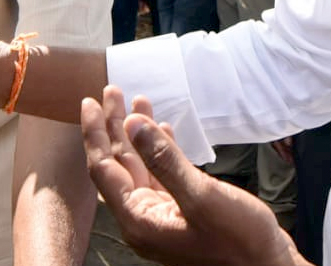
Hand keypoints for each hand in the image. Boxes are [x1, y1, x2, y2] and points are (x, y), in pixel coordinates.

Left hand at [82, 86, 305, 265]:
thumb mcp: (201, 197)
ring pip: (140, 166)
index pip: (103, 169)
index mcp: (139, 219)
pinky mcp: (182, 213)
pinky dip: (160, 150)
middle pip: (118, 164)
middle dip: (114, 126)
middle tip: (112, 89)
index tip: (90, 101)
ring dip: (138, 133)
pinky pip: (161, 175)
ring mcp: (163, 217)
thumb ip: (165, 160)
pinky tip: (163, 129)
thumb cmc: (240, 241)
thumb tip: (132, 124)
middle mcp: (144, 219)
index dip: (95, 133)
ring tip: (138, 100)